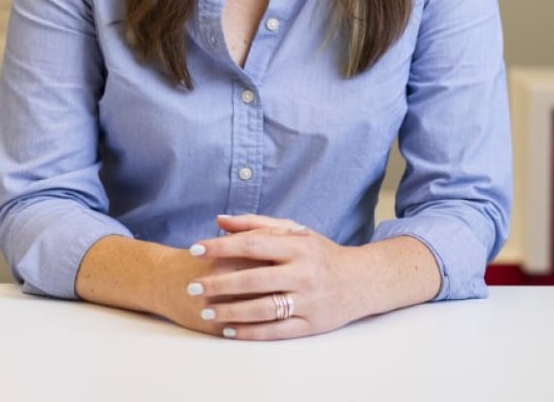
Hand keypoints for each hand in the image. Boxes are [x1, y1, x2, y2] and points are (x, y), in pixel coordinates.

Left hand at [183, 214, 365, 340]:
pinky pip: (276, 331)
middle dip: (219, 283)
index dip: (221, 247)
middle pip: (254, 279)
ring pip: (263, 309)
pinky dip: (251, 332)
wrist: (361, 281)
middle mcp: (304, 273)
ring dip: (230, 312)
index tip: (195, 249)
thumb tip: (219, 221)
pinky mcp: (311, 324)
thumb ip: (256, 225)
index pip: (253, 244)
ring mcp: (308, 300)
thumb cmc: (320, 253)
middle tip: (192, 287)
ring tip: (206, 312)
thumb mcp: (295, 231)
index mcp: (298, 246)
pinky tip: (229, 330)